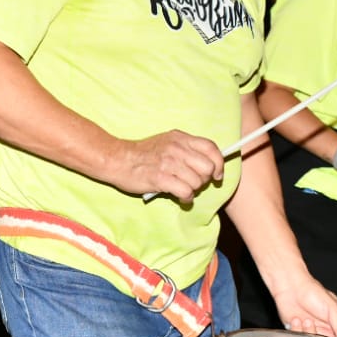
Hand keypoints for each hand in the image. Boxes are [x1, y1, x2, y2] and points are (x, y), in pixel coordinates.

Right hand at [110, 130, 225, 203]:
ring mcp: (169, 163)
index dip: (218, 163)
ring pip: (197, 182)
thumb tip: (208, 164)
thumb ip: (186, 149)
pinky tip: (179, 196)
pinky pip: (186, 192)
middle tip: (194, 183)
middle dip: (204, 179)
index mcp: (180, 138)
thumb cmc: (143, 154)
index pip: (211, 148)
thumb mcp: (166, 142)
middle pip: (207, 167)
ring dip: (193, 190)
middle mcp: (177, 148)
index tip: (216, 175)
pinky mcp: (161, 178)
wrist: (117, 159)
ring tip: (182, 189)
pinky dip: (186, 198)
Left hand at [272, 277, 336, 336]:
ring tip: (306, 320)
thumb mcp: (332, 308)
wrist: (290, 286)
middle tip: (318, 330)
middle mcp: (324, 328)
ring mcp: (310, 330)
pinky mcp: (297, 331)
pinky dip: (296, 330)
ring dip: (308, 331)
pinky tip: (296, 319)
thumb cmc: (313, 292)